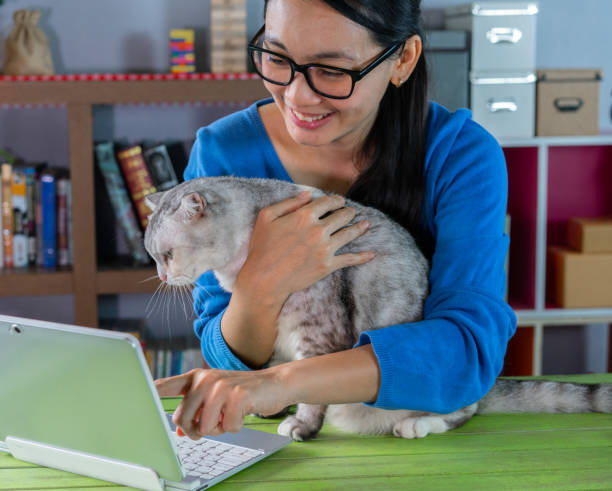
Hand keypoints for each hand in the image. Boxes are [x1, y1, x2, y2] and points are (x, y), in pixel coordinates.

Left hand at [155, 368, 290, 439]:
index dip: (149, 392)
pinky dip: (235, 427)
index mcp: (197, 378)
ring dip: (218, 429)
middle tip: (213, 423)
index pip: (166, 385)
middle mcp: (205, 378)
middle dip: (196, 430)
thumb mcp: (215, 399)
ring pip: (204, 426)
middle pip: (182, 419)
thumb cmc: (242, 393)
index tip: (130, 396)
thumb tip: (178, 433)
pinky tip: (242, 413)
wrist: (275, 383)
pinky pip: (227, 428)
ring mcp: (221, 386)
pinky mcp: (238, 395)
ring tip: (229, 414)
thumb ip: (195, 411)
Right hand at [236, 191, 373, 304]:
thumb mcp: (267, 217)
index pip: (327, 202)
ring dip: (359, 227)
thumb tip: (307, 194)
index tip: (339, 201)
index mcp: (304, 216)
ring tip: (366, 224)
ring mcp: (325, 249)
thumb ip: (288, 203)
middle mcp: (318, 230)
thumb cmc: (261, 248)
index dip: (335, 200)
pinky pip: (350, 259)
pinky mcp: (328, 266)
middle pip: (341, 216)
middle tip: (352, 212)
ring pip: (349, 233)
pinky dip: (363, 257)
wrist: (264, 279)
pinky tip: (372, 254)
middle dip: (349, 212)